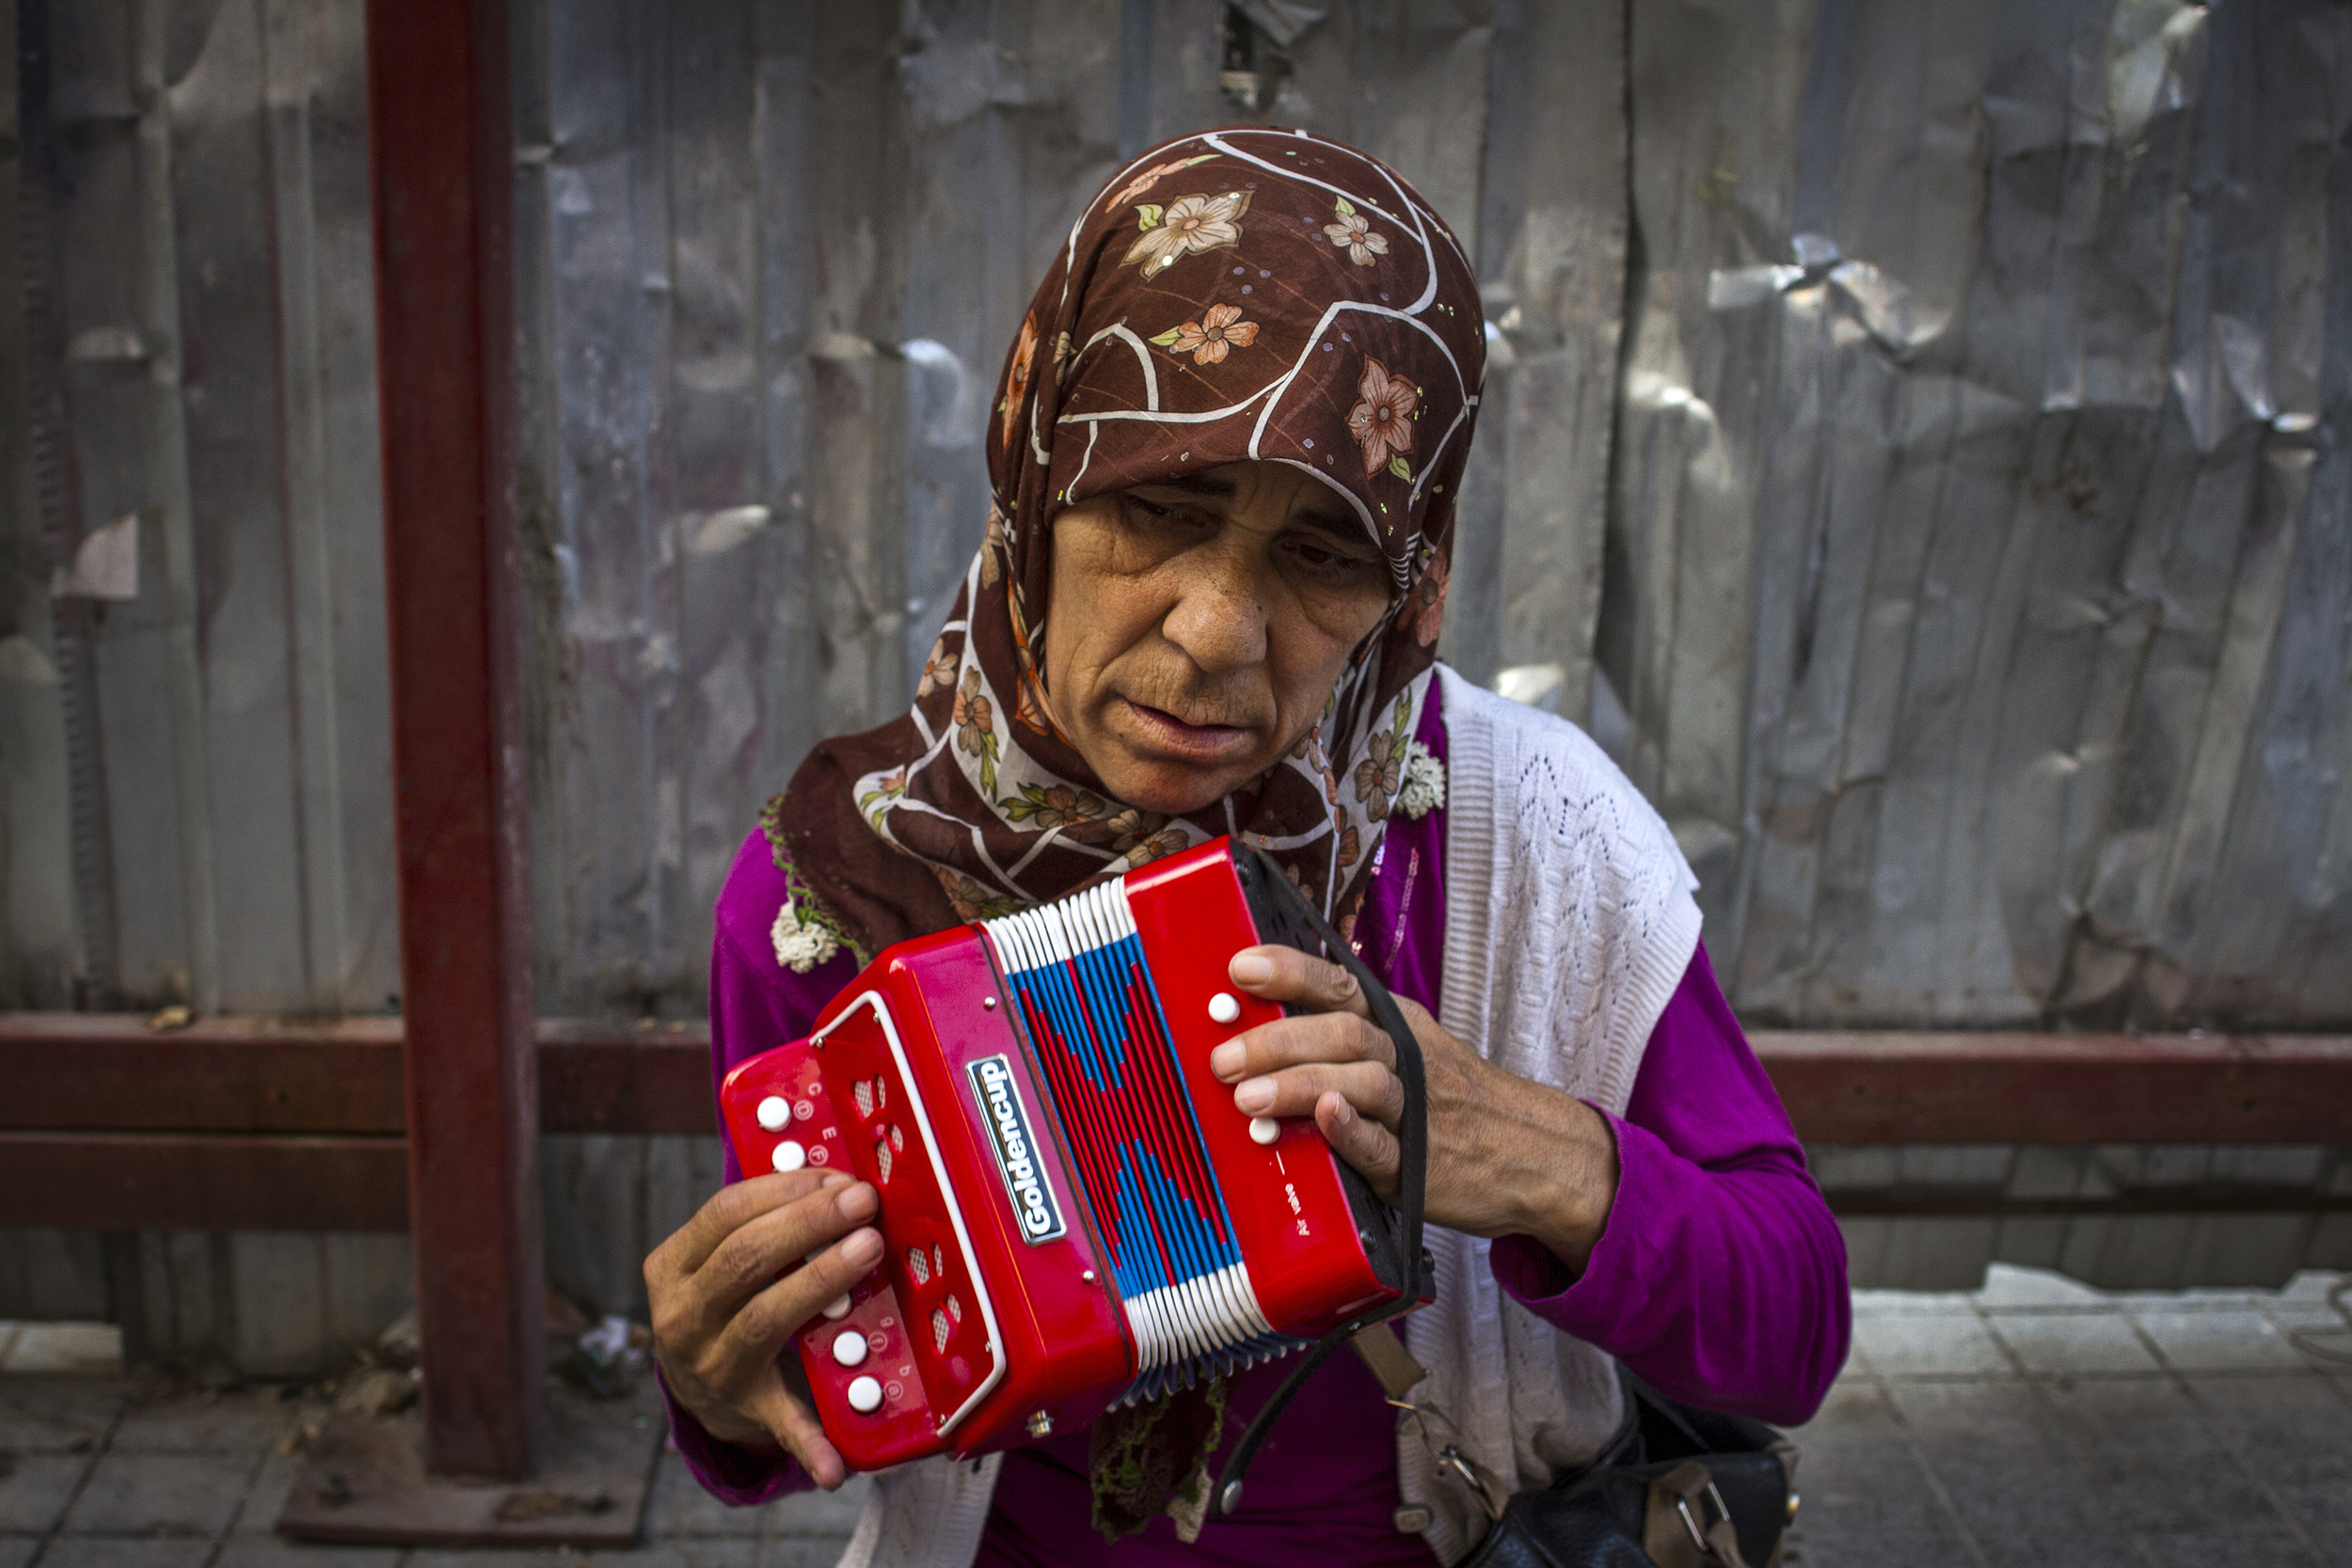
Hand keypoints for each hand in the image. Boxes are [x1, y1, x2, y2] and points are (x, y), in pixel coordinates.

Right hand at [644, 1171, 882, 1487]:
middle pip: (747, 1258)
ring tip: (868, 1249)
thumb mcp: (715, 1257)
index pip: (725, 1212)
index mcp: (671, 1266)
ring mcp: (710, 1366)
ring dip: (820, 1279)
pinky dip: (811, 1443)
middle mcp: (682, 1316)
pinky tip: (836, 1462)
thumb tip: (831, 1177)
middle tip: (862, 1202)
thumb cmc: (721, 1299)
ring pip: (766, 1316)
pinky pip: (782, 1423)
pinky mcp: (745, 1408)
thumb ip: (758, 1221)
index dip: (785, 1188)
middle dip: (810, 1222)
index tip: (836, 1176)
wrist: (694, 1385)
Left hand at [1209, 945, 1621, 1269]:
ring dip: (1302, 1084)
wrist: (1539, 1154)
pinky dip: (1353, 1132)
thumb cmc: (1458, 1102)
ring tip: (1249, 1096)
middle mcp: (1407, 1060)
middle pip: (1342, 1032)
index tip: (1241, 967)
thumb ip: (1345, 1042)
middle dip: (1277, 1040)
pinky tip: (1328, 1120)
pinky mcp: (1421, 1167)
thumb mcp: (1412, 1052)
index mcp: (1398, 1027)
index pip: (1339, 987)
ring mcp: (1415, 1112)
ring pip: (1360, 1083)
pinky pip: (1384, 1146)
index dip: (1289, 972)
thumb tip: (1257, 1027)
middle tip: (1224, 1056)